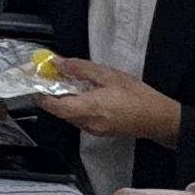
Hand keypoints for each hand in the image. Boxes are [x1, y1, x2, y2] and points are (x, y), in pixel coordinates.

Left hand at [36, 57, 181, 144]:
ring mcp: (92, 130)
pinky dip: (77, 105)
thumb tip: (58, 63)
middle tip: (53, 75)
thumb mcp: (107, 74)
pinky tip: (85, 93)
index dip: (40, 92)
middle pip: (59, 110)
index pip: (51, 105)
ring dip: (65, 99)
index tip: (36, 78)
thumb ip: (79, 68)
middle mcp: (86, 123)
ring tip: (70, 81)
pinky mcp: (99, 131)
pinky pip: (80, 118)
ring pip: (69, 114)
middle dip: (53, 93)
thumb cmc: (136, 96)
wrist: (157, 118)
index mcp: (86, 109)